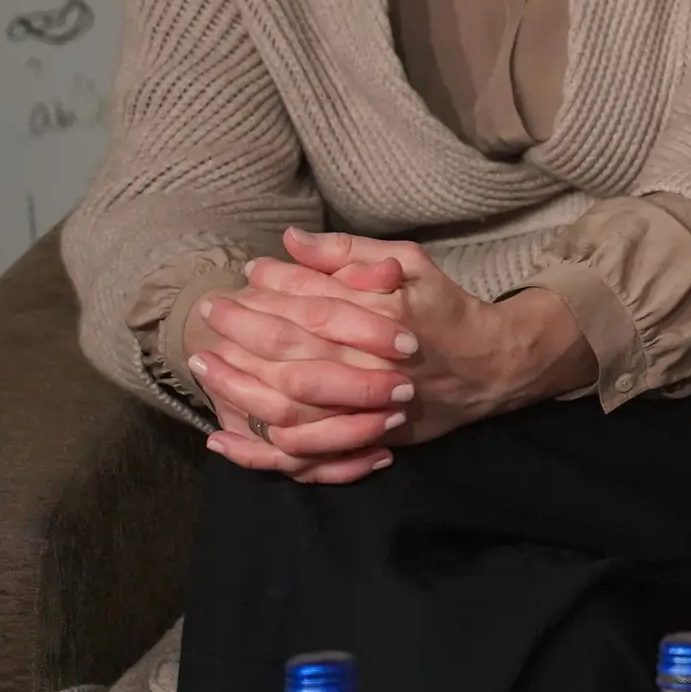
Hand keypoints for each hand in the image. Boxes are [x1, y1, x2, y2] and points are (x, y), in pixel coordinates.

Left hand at [198, 228, 593, 474]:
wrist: (485, 370)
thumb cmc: (444, 310)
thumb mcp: (412, 263)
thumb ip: (351, 251)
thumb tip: (292, 240)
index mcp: (383, 314)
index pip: (312, 298)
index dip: (273, 284)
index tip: (245, 272)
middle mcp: (370, 360)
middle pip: (288, 347)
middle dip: (241, 327)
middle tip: (210, 312)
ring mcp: (362, 405)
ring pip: (284, 400)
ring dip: (236, 383)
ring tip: (204, 363)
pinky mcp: (359, 437)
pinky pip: (298, 451)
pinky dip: (257, 448)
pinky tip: (222, 436)